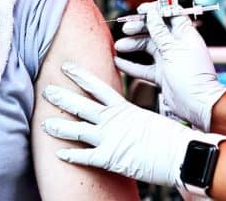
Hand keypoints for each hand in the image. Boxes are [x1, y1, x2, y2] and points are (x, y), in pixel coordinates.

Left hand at [41, 62, 209, 187]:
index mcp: (123, 108)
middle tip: (46, 90)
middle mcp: (113, 120)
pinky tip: (58, 154)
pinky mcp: (110, 158)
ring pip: (77, 130)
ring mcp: (109, 138)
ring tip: (44, 124)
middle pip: (81, 105)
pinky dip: (70, 156)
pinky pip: (85, 157)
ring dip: (59, 127)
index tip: (66, 67)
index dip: (79, 76)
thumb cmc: (170, 137)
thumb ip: (131, 118)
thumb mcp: (148, 120)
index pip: (96, 86)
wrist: (181, 153)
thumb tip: (125, 118)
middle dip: (62, 98)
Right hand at [115, 2, 225, 131]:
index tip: (141, 10)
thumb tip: (152, 14)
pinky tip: (119, 62)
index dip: (156, 10)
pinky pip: (143, 67)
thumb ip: (160, 32)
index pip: (170, 14)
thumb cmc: (192, 76)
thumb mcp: (173, 49)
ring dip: (132, 45)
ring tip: (119, 46)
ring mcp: (168, 60)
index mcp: (185, 35)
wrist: (198, 104)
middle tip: (126, 29)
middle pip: (155, 29)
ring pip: (147, 47)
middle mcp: (176, 45)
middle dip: (139, 27)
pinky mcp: (161, 74)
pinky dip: (131, 65)